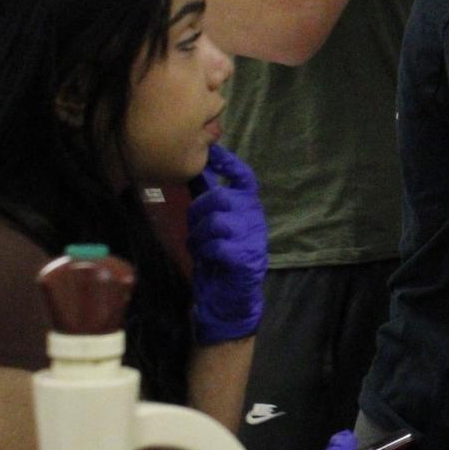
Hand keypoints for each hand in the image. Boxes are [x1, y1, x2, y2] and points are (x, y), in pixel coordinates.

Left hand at [187, 144, 266, 344]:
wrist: (231, 297)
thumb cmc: (220, 257)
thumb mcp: (215, 224)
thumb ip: (209, 200)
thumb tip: (194, 170)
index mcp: (248, 207)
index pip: (244, 177)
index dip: (228, 163)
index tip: (212, 152)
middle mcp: (254, 218)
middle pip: (220, 197)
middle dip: (198, 211)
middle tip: (194, 228)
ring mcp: (252, 238)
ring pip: (217, 221)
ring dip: (199, 236)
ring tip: (200, 248)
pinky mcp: (245, 259)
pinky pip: (218, 245)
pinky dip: (206, 253)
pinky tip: (208, 260)